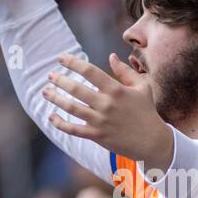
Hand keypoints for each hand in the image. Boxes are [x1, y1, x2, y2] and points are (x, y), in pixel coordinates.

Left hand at [44, 54, 175, 170]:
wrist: (152, 141)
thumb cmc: (147, 112)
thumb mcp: (142, 87)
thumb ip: (125, 71)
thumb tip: (111, 56)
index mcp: (116, 90)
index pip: (90, 72)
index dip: (73, 63)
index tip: (61, 58)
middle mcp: (106, 104)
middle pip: (76, 89)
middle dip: (60, 80)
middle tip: (50, 75)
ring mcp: (100, 121)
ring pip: (71, 108)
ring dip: (56, 99)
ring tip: (45, 92)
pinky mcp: (97, 136)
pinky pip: (74, 129)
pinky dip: (60, 123)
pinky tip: (51, 116)